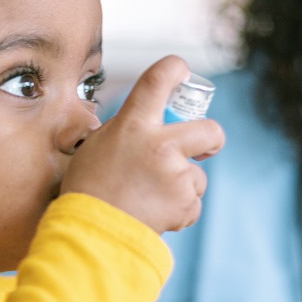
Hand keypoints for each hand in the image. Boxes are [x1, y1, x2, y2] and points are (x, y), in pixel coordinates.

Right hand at [62, 55, 224, 232]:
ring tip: (151, 198)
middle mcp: (160, 145)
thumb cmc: (87, 189)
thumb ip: (126, 131)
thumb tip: (144, 127)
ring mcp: (176, 175)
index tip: (182, 72)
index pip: (158, 79)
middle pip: (210, 129)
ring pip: (197, 175)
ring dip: (182, 186)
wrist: (91, 233)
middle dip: (213, 139)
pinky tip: (154, 213)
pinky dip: (179, 210)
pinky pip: (192, 203)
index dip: (175, 69)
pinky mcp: (184, 203)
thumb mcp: (97, 146)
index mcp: (133, 124)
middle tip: (206, 147)